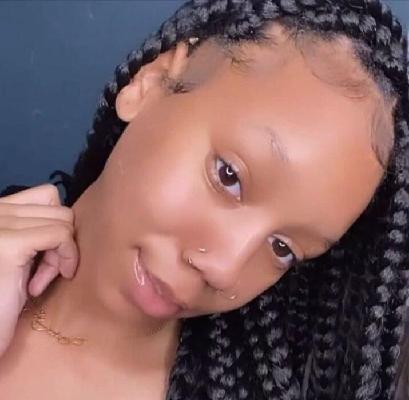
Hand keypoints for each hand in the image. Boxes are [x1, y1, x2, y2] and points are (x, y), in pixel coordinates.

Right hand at [0, 183, 78, 356]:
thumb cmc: (1, 298)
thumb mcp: (21, 255)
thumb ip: (35, 230)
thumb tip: (68, 220)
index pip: (47, 195)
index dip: (55, 226)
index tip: (44, 256)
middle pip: (59, 209)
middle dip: (60, 243)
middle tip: (43, 274)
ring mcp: (0, 223)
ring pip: (63, 221)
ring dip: (60, 255)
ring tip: (38, 281)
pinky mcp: (10, 243)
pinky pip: (61, 235)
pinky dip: (65, 258)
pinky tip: (40, 287)